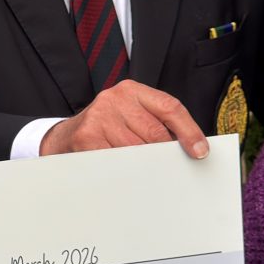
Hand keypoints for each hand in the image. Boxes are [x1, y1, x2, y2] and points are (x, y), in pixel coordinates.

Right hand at [39, 81, 208, 159]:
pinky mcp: (87, 137)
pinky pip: (118, 161)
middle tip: (170, 168)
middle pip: (155, 132)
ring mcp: (99, 117)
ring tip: (142, 170)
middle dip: (165, 154)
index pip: (169, 107)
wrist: (63, 137)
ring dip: (145, 166)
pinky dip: (125, 171)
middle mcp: (114, 98)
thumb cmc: (105, 129)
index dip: (189, 131)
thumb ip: (154, 124)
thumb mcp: (129, 116)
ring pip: (137, 150)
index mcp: (131, 90)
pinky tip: (124, 172)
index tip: (200, 151)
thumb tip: (188, 148)